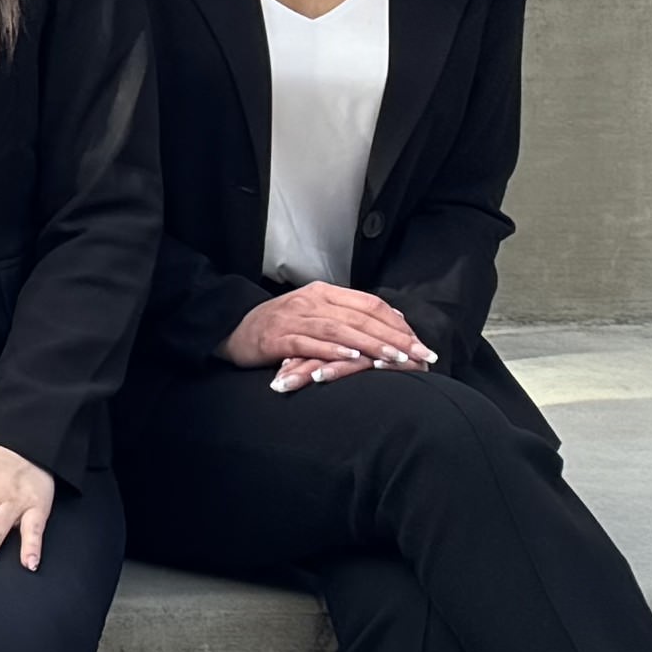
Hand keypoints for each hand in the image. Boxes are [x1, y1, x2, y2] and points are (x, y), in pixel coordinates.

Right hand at [228, 282, 437, 383]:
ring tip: (394, 359)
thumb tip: (394, 318)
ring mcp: (292, 319)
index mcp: (323, 292)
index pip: (370, 304)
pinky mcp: (277, 338)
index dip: (398, 323)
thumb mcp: (315, 312)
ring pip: (339, 329)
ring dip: (370, 345)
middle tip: (419, 356)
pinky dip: (332, 350)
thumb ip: (349, 313)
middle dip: (394, 338)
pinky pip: (309, 343)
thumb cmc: (278, 325)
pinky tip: (352, 358)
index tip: (421, 344)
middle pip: (360, 317)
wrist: (230, 329)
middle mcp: (309, 301)